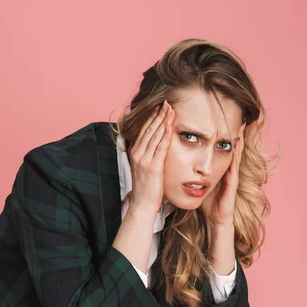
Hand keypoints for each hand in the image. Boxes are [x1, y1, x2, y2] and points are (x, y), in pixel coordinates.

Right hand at [129, 100, 175, 214]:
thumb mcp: (144, 168)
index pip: (144, 130)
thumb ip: (148, 155)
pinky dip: (166, 135)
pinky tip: (171, 126)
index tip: (160, 107)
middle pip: (149, 129)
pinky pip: (161, 147)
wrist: (142, 204)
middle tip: (167, 102)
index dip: (152, 117)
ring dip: (163, 120)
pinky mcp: (153, 167)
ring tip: (170, 109)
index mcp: (135, 152)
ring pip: (155, 135)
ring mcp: (144, 160)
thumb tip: (155, 146)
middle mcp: (138, 153)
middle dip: (158, 114)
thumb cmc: (146, 188)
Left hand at [200, 122, 245, 225]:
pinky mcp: (233, 183)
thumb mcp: (198, 184)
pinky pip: (235, 166)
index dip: (221, 135)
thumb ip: (191, 174)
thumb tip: (175, 163)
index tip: (219, 119)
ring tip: (240, 127)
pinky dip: (236, 156)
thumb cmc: (207, 202)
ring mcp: (232, 176)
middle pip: (231, 148)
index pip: (220, 148)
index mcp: (219, 169)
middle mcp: (228, 170)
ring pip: (236, 154)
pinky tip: (236, 147)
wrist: (215, 218)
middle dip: (233, 133)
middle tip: (235, 116)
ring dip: (238, 141)